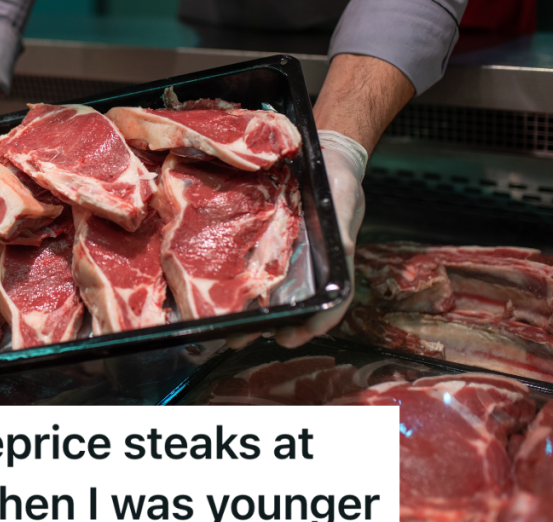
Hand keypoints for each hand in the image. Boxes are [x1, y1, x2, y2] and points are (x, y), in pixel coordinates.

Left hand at [227, 130, 366, 349]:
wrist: (318, 151)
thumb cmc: (337, 180)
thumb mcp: (344, 201)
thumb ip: (341, 227)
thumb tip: (340, 249)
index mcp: (328, 263)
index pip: (326, 304)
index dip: (310, 326)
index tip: (288, 339)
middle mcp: (302, 265)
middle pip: (286, 305)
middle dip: (262, 325)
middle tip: (237, 339)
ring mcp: (279, 255)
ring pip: (263, 291)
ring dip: (243, 310)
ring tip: (220, 324)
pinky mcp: (258, 240)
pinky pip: (244, 262)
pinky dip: (229, 278)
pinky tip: (208, 286)